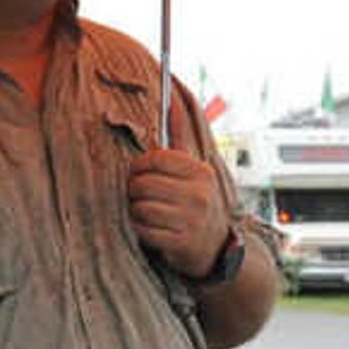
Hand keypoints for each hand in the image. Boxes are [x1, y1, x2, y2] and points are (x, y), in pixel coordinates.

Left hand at [127, 148, 232, 278]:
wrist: (215, 245)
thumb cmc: (196, 201)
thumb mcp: (194, 171)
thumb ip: (181, 139)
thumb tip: (175, 103)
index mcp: (202, 173)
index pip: (157, 159)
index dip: (139, 164)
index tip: (136, 171)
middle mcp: (200, 195)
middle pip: (145, 184)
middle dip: (133, 189)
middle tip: (135, 193)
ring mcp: (193, 220)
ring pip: (142, 208)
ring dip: (134, 210)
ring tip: (139, 209)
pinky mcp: (183, 243)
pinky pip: (145, 231)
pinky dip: (139, 228)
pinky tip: (146, 226)